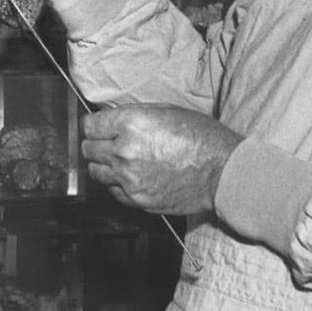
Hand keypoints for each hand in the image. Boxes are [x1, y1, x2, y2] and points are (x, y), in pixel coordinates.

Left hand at [81, 104, 240, 215]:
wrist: (223, 171)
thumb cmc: (200, 137)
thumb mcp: (166, 110)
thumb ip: (133, 114)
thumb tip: (110, 118)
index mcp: (130, 124)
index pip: (89, 125)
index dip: (94, 125)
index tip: (99, 127)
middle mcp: (124, 152)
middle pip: (88, 149)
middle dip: (96, 143)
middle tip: (108, 142)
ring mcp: (129, 179)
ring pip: (96, 172)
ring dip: (104, 164)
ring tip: (121, 160)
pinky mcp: (137, 199)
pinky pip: (112, 191)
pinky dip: (117, 184)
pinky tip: (133, 176)